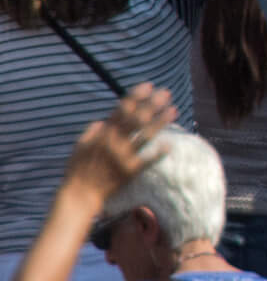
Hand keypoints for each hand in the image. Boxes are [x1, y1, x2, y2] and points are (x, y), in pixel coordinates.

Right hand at [62, 84, 176, 202]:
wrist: (80, 195)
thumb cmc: (78, 170)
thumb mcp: (80, 147)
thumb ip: (91, 132)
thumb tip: (102, 120)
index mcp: (102, 134)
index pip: (121, 110)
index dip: (135, 96)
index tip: (148, 85)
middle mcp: (114, 142)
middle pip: (137, 119)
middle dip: (152, 104)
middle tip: (167, 93)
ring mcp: (123, 157)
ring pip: (145, 136)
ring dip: (160, 122)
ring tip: (174, 110)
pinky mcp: (129, 171)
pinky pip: (147, 161)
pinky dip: (157, 153)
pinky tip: (169, 144)